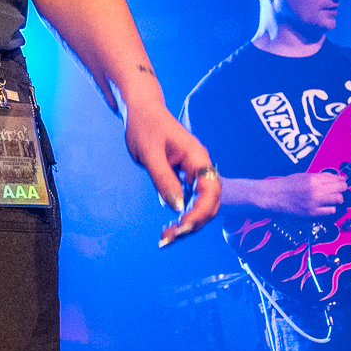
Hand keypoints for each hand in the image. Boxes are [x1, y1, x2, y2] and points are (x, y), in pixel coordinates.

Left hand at [126, 105, 222, 245]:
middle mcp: (199, 167)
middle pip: (208, 203)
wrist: (140, 111)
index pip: (210, 190)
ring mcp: (191, 174)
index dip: (200, 212)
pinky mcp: (181, 179)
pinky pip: (186, 202)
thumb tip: (177, 208)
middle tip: (170, 238)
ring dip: (186, 224)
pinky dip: (179, 216)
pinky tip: (167, 229)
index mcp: (198, 158)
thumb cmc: (145, 126)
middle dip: (193, 223)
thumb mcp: (151, 154)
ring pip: (198, 206)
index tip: (182, 226)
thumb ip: (164, 179)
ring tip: (166, 238)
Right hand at [257, 170, 349, 217]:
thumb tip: (339, 178)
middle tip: (337, 191)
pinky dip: (331, 208)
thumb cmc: (289, 184)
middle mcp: (316, 190)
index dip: (342, 182)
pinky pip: (331, 211)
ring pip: (338, 200)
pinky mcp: (312, 213)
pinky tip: (325, 206)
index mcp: (314, 179)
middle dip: (341, 189)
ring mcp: (314, 202)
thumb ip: (322, 177)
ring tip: (331, 198)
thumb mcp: (305, 175)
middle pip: (340, 189)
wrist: (275, 196)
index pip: (337, 180)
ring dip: (337, 199)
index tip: (341, 183)